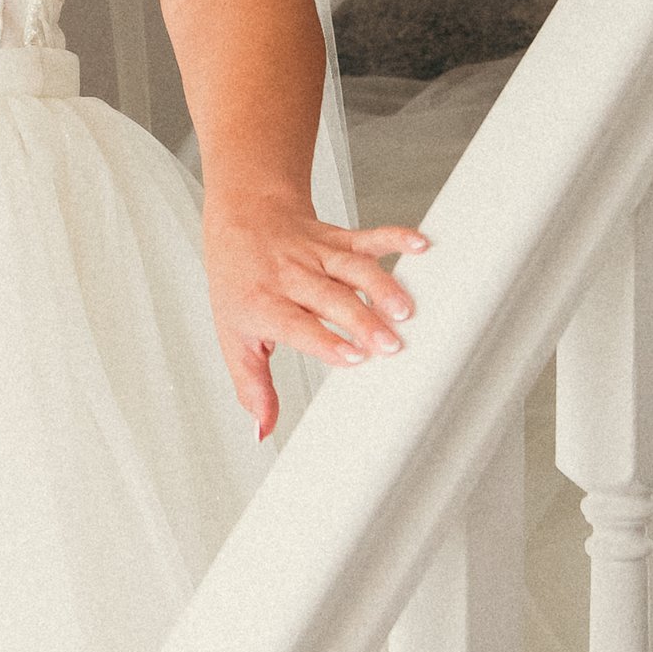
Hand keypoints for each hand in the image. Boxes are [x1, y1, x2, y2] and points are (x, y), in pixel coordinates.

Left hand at [203, 185, 426, 442]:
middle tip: (390, 344)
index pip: (297, 325)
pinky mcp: (337, 238)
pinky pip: (367, 237)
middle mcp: (292, 277)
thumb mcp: (234, 339)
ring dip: (382, 287)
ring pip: (352, 269)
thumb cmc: (240, 284)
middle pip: (332, 298)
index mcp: (264, 304)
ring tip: (406, 310)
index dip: (326, 341)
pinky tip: (418, 244)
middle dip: (363, 320)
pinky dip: (394, 238)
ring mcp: (316, 255)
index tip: (353, 358)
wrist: (240, 219)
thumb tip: (261, 431)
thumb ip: (252, 387)